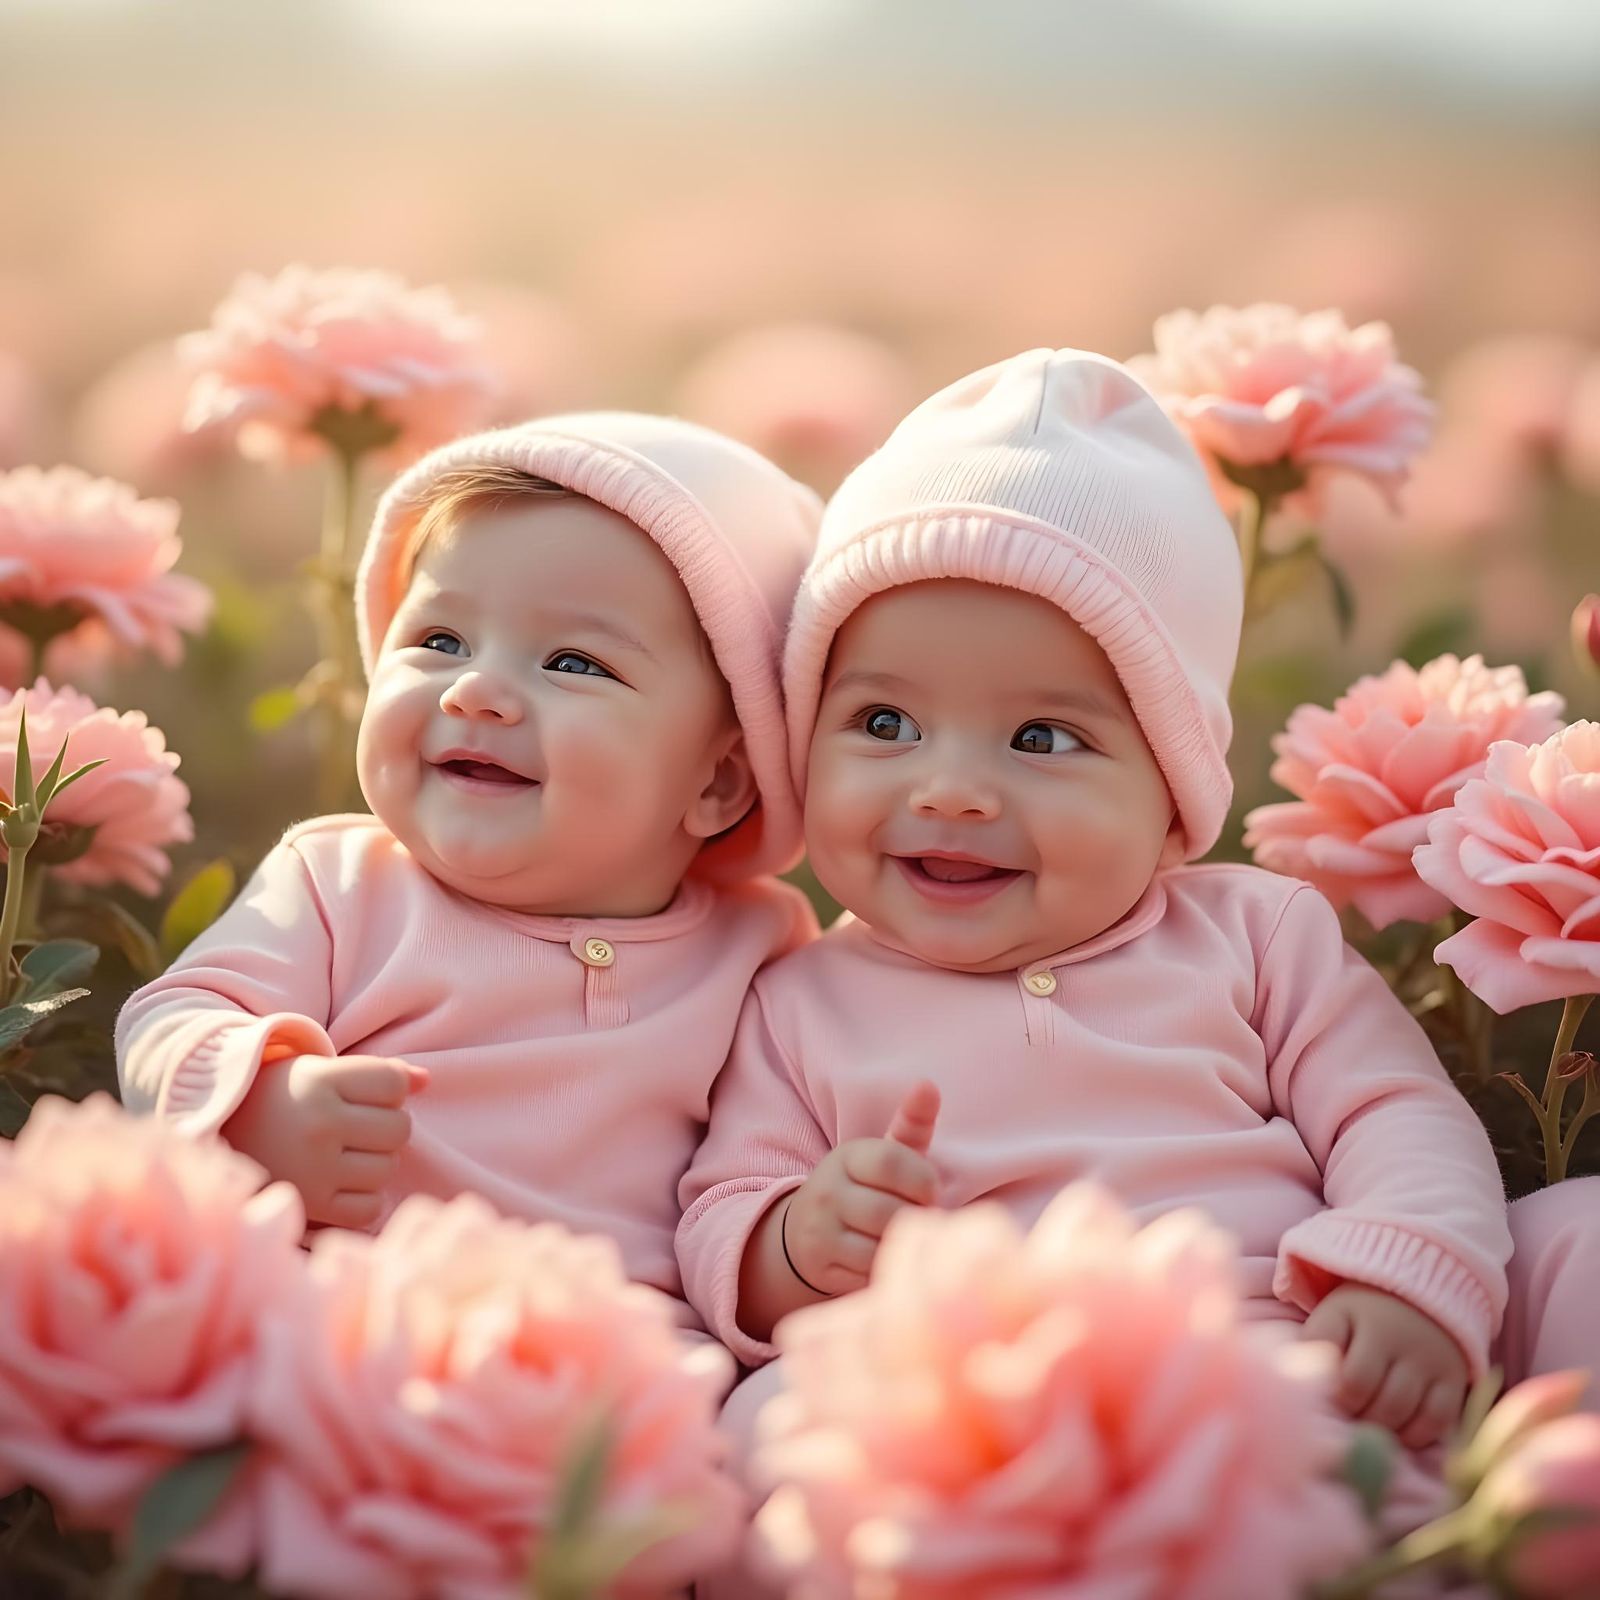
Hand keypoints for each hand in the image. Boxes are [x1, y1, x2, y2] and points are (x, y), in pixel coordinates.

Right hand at [222, 1053, 427, 1230]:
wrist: (216, 1137)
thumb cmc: (282, 1099)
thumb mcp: (321, 1072)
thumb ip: (378, 1074)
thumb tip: (426, 1081)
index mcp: (319, 1081)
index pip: (393, 1083)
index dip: (390, 1089)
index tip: (364, 1094)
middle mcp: (318, 1124)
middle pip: (399, 1128)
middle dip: (387, 1127)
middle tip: (358, 1127)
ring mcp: (314, 1168)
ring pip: (387, 1168)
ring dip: (377, 1163)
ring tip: (347, 1154)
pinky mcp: (311, 1206)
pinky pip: (370, 1208)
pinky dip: (365, 1199)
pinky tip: (344, 1184)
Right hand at [781, 1080, 940, 1298]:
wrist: (806, 1230)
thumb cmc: (864, 1187)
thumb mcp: (884, 1155)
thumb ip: (911, 1125)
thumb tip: (928, 1084)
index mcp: (848, 1156)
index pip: (890, 1162)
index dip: (922, 1180)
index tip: (931, 1190)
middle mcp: (827, 1190)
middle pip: (890, 1211)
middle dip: (914, 1219)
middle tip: (920, 1220)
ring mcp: (819, 1229)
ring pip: (879, 1246)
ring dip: (901, 1246)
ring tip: (903, 1238)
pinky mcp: (819, 1265)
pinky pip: (868, 1274)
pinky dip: (885, 1269)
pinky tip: (885, 1258)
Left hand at [1301, 1283, 1468, 1449]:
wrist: (1417, 1292)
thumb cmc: (1363, 1312)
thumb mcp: (1335, 1314)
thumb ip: (1318, 1341)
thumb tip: (1305, 1378)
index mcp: (1370, 1324)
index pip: (1354, 1380)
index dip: (1340, 1400)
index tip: (1333, 1400)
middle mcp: (1407, 1343)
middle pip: (1384, 1404)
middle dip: (1362, 1418)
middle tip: (1352, 1416)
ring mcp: (1434, 1363)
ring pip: (1409, 1415)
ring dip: (1385, 1430)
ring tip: (1369, 1423)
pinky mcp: (1455, 1380)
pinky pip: (1438, 1422)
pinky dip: (1416, 1435)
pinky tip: (1398, 1430)